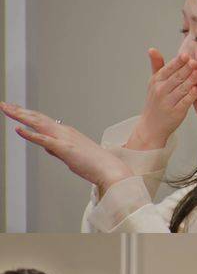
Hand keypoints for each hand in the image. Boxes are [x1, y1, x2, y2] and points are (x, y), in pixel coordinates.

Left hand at [1, 102, 128, 193]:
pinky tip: (19, 128)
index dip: (27, 114)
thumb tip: (45, 146)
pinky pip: (43, 139)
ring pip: (38, 123)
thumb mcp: (72, 156)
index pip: (42, 120)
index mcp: (66, 132)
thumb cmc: (95, 165)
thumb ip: (57, 149)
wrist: (109, 169)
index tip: (15, 109)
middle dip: (19, 110)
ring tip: (7, 109)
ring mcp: (64, 139)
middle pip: (37, 118)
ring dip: (21, 115)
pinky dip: (30, 133)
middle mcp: (64, 131)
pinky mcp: (64, 149)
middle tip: (4, 105)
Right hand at [126, 49, 196, 150]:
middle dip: (186, 69)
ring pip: (181, 89)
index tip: (186, 55)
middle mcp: (160, 91)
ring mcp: (168, 102)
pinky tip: (196, 89)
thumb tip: (152, 49)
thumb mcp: (153, 83)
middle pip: (176, 77)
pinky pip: (184, 102)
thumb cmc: (155, 102)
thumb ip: (156, 66)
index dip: (178, 62)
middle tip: (195, 61)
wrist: (151, 126)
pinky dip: (191, 96)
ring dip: (190, 80)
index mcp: (156, 81)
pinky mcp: (176, 113)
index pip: (168, 69)